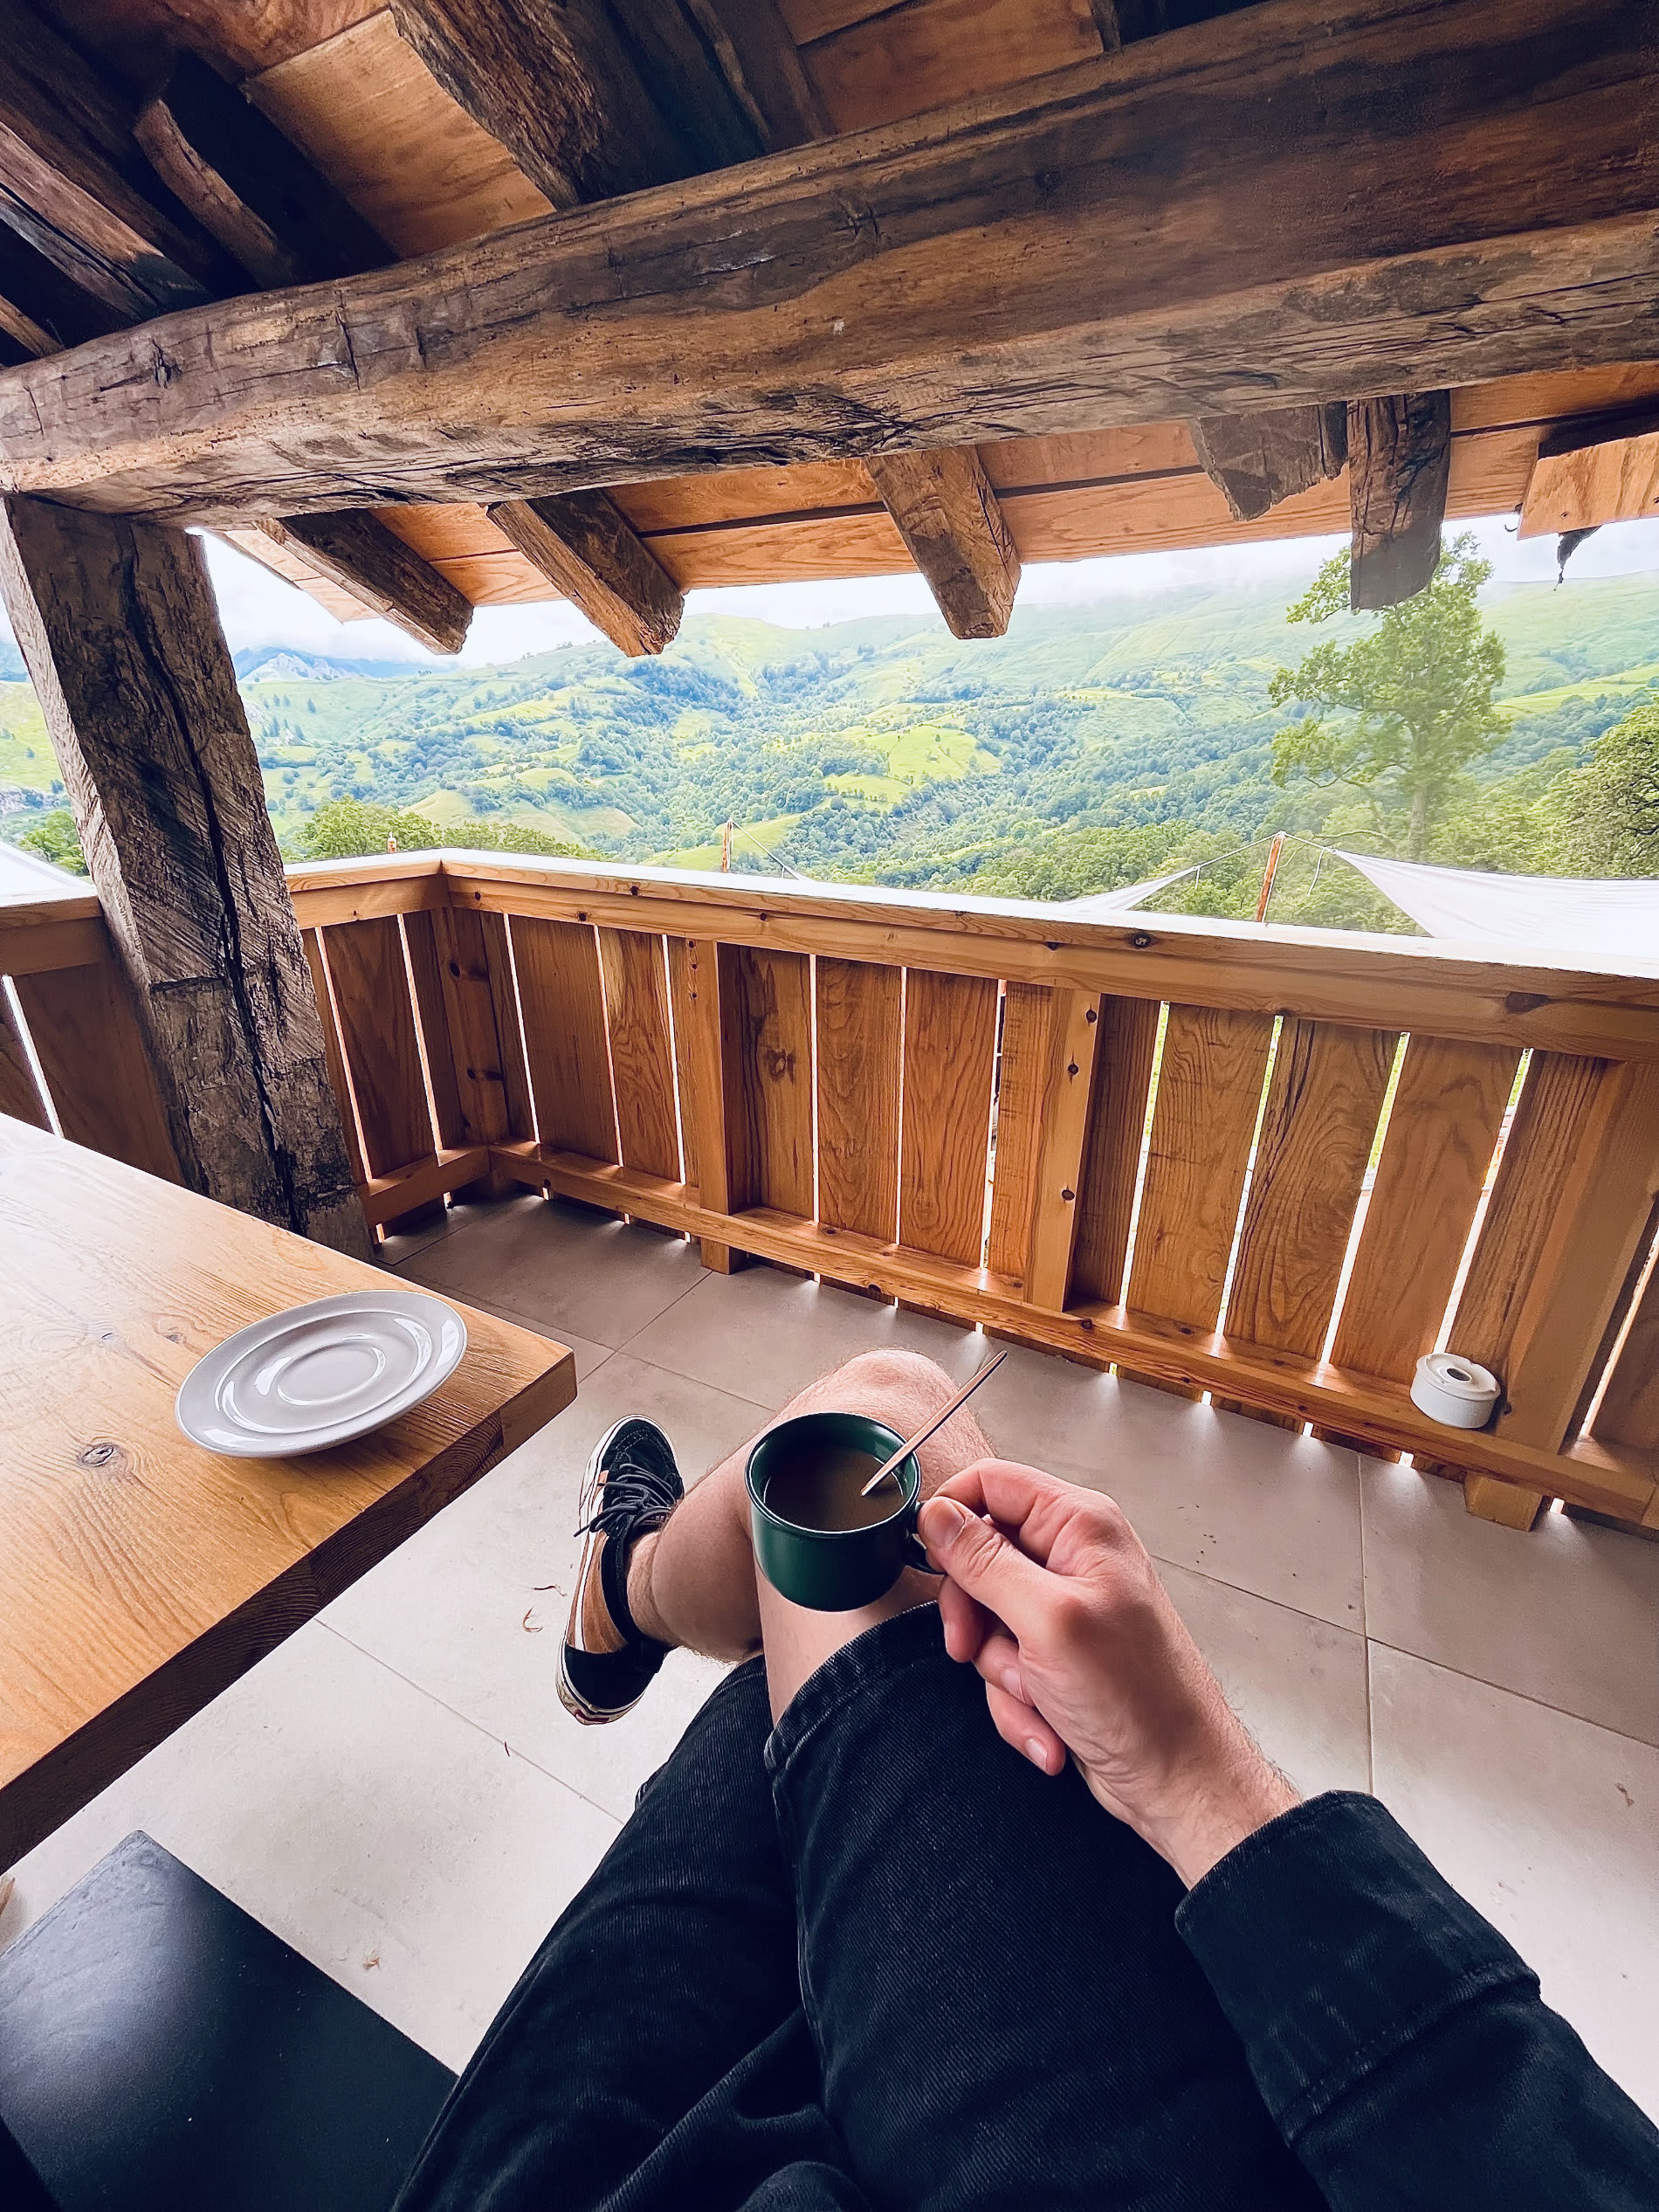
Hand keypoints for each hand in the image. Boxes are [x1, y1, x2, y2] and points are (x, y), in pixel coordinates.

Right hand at [918, 1460, 1297, 1886]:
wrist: (1177, 1780)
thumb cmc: (1137, 1699)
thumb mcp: (1046, 1621)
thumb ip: (985, 1561)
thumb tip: (937, 1514)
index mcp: (1080, 1525)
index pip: (992, 1482)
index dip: (951, 1515)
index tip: (930, 1558)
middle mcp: (1074, 1557)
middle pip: (979, 1557)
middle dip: (974, 1615)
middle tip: (972, 1647)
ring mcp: (1066, 1608)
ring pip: (988, 1620)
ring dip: (1001, 1671)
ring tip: (1041, 1697)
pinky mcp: (1059, 1655)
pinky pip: (1006, 1664)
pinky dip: (1019, 1702)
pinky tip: (1050, 1729)